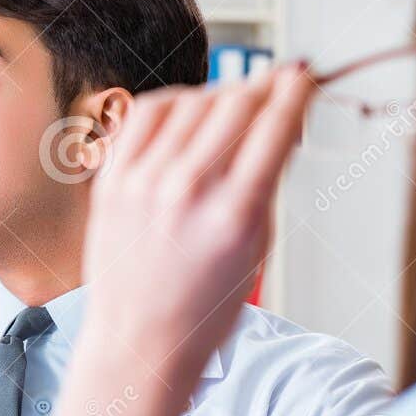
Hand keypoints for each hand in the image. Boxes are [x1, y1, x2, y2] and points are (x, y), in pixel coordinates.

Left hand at [84, 64, 312, 387]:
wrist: (140, 340)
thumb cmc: (203, 305)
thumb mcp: (257, 245)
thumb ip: (266, 178)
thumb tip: (279, 118)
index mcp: (234, 214)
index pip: (275, 124)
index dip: (296, 90)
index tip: (303, 75)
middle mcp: (187, 192)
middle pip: (237, 102)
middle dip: (263, 90)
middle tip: (272, 93)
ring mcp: (144, 183)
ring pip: (194, 101)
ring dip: (220, 96)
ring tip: (229, 113)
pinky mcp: (112, 180)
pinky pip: (146, 112)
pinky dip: (174, 101)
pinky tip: (186, 113)